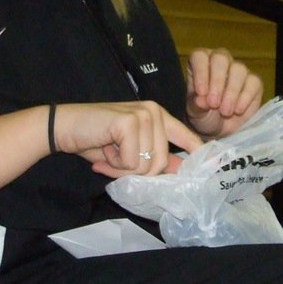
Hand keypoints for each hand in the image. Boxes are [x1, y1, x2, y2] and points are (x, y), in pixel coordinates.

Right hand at [51, 101, 203, 178]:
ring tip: (108, 153)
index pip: (187, 137)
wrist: (64, 127)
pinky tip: (103, 149)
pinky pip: (132, 161)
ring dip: (124, 168)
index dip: (200, 154)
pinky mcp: (130, 121)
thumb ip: (154, 159)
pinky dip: (115, 163)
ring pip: (148, 165)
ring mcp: (144, 114)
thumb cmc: (95, 140)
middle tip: (114, 160)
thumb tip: (181, 171)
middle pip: (161, 163)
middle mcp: (155, 112)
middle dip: (135, 171)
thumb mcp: (130, 152)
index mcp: (159, 116)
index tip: (218, 165)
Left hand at [185, 48, 263, 138]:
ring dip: (231, 92)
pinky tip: (237, 110)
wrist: (221, 130)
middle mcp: (220, 61)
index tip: (201, 93)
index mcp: (201, 63)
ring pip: (238, 69)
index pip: (199, 57)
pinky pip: (253, 82)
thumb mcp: (195, 113)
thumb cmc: (204, 115)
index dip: (200, 73)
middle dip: (217, 81)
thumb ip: (196, 106)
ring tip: (225, 112)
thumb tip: (201, 100)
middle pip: (220, 58)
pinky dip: (245, 98)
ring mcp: (239, 70)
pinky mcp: (254, 82)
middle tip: (213, 104)